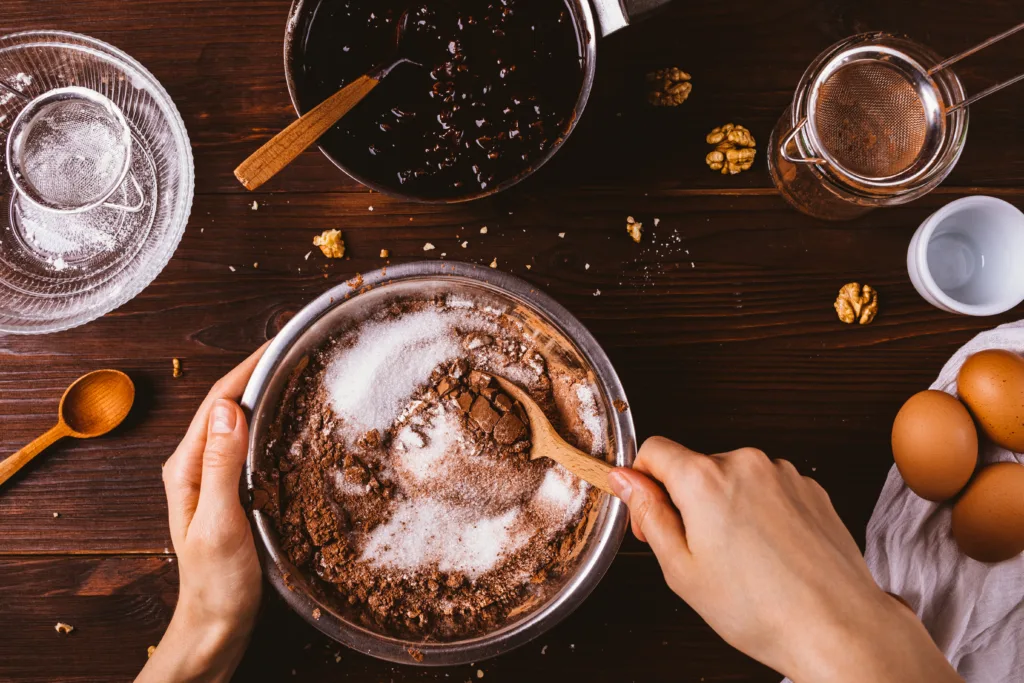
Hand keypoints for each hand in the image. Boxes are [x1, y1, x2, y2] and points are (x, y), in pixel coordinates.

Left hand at [137, 343, 268, 682]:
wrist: (216, 624)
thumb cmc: (216, 583)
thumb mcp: (219, 522)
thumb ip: (221, 465)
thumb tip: (231, 408)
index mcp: (186, 467)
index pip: (218, 401)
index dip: (248, 366)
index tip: (280, 341)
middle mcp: (196, 465)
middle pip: (228, 404)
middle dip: (259, 370)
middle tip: (298, 348)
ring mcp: (213, 477)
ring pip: (240, 421)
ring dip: (265, 392)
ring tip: (299, 371)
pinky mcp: (231, 490)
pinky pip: (250, 443)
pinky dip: (271, 421)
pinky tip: (294, 420)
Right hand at [608, 437, 961, 682]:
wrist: (838, 626)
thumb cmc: (761, 609)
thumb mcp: (681, 568)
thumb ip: (648, 514)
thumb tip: (626, 480)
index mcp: (704, 478)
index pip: (654, 450)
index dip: (643, 482)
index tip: (650, 513)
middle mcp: (745, 463)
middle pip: (695, 467)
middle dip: (687, 501)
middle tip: (698, 553)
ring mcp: (783, 473)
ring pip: (733, 479)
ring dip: (727, 507)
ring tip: (742, 560)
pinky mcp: (810, 488)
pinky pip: (768, 489)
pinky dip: (761, 512)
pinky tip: (770, 554)